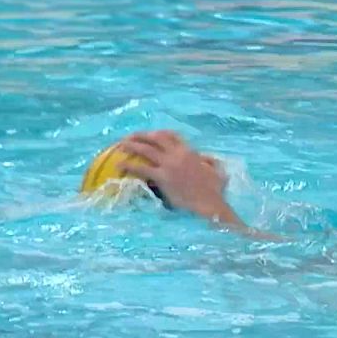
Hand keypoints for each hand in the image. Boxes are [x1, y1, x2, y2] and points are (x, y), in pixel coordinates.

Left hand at [117, 130, 239, 223]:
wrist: (209, 204)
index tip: (149, 135)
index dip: (158, 133)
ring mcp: (169, 165)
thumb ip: (210, 162)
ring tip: (120, 146)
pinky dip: (129, 165)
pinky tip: (120, 165)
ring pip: (146, 150)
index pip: (171, 135)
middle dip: (140, 135)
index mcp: (189, 152)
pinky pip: (142, 168)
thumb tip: (207, 159)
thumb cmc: (214, 191)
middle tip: (129, 138)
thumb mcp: (216, 172)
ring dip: (131, 146)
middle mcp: (177, 154)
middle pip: (155, 138)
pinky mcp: (162, 178)